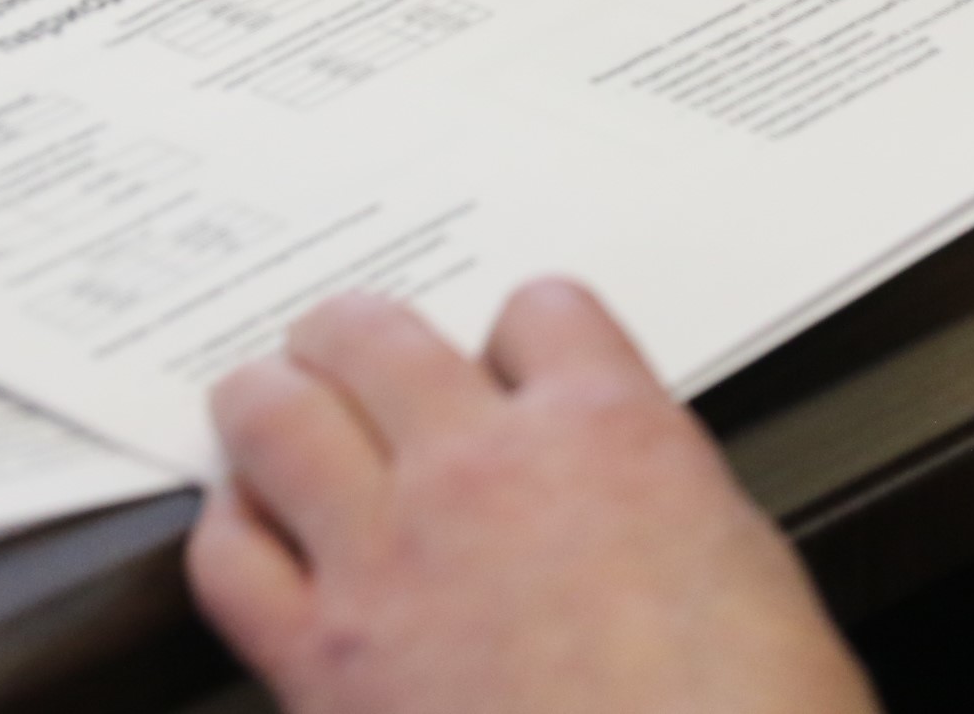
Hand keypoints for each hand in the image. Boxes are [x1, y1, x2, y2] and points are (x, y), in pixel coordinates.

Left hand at [189, 284, 875, 713]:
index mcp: (610, 435)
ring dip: (272, 400)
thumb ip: (659, 505)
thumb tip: (623, 507)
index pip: (537, 312)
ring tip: (273, 406)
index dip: (523, 337)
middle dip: (354, 336)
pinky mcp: (323, 661)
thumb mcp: (745, 572)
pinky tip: (250, 533)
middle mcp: (485, 472)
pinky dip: (231, 527)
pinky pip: (228, 557)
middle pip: (374, 336)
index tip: (514, 363)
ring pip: (275, 415)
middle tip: (348, 349)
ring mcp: (390, 560)